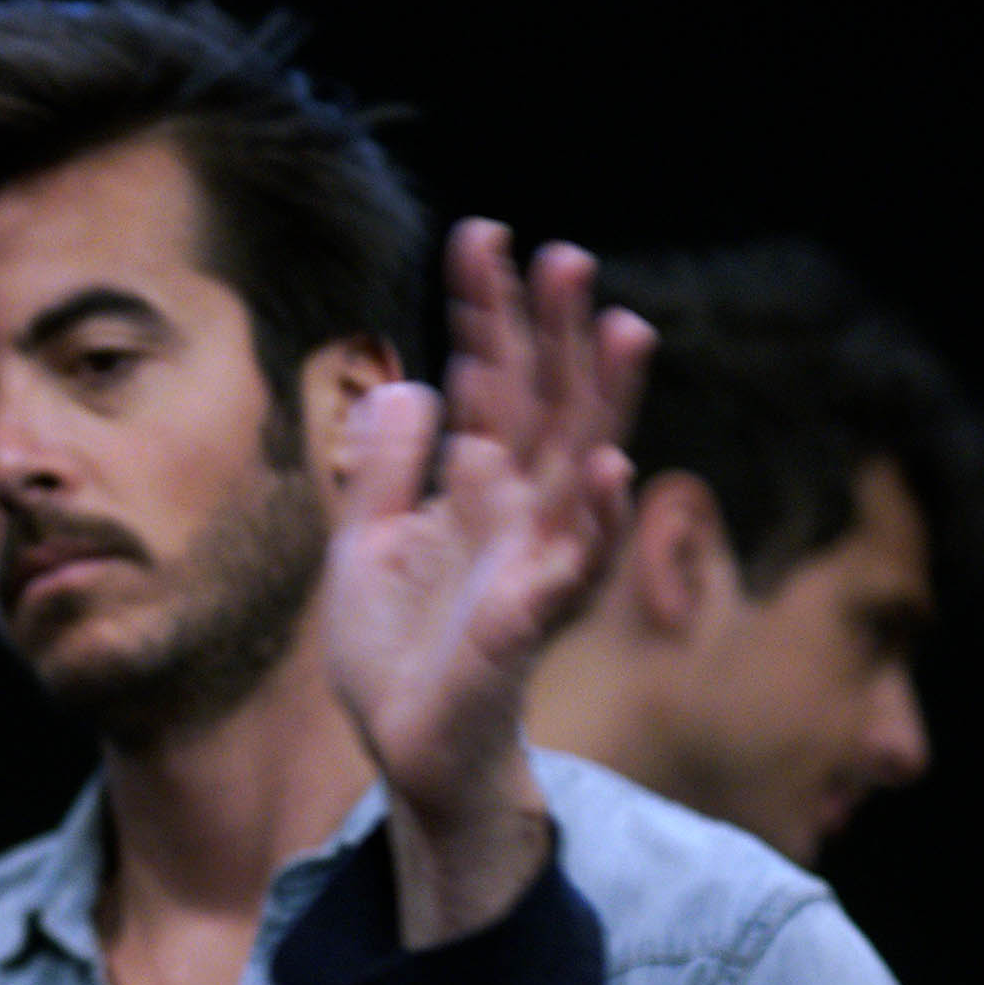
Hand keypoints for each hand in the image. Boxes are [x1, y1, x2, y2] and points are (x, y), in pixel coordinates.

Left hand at [322, 223, 651, 942]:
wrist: (406, 748)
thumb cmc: (398, 653)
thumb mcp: (364, 546)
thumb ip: (384, 469)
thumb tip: (408, 381)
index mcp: (476, 485)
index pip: (489, 379)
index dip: (485, 312)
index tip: (480, 235)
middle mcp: (518, 509)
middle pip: (546, 402)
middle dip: (552, 332)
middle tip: (559, 252)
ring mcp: (534, 558)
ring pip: (583, 464)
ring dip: (604, 400)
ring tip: (620, 326)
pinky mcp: (532, 617)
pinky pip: (578, 562)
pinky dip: (597, 516)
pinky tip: (608, 467)